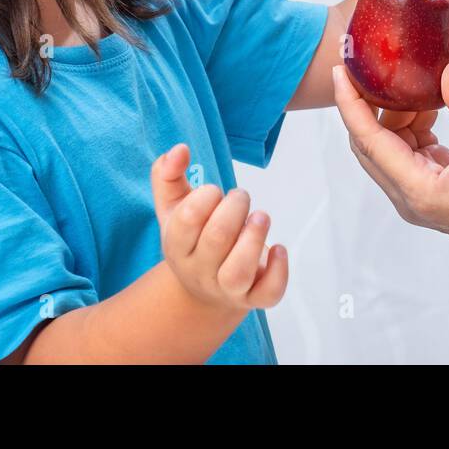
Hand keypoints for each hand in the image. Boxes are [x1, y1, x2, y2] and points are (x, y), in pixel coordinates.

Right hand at [150, 144, 288, 311]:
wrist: (204, 288)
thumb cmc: (193, 236)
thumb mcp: (174, 205)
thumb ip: (168, 174)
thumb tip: (179, 149)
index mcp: (176, 245)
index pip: (186, 219)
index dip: (206, 196)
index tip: (215, 191)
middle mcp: (198, 271)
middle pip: (217, 238)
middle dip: (236, 207)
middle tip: (241, 198)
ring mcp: (226, 289)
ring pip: (238, 272)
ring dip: (255, 237)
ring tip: (260, 217)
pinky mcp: (254, 298)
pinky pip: (268, 293)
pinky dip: (279, 270)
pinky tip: (278, 249)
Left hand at [331, 61, 448, 273]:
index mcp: (416, 190)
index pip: (368, 141)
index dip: (350, 104)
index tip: (340, 70)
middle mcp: (409, 196)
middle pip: (369, 145)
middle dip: (365, 105)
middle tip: (368, 67)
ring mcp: (419, 195)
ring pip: (389, 148)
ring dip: (394, 115)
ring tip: (410, 82)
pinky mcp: (433, 189)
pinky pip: (410, 152)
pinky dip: (413, 126)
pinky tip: (429, 105)